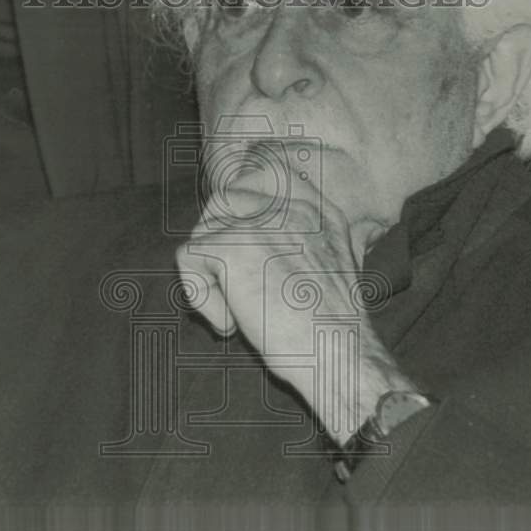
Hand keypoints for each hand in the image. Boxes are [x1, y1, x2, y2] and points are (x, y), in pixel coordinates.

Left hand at [176, 168, 413, 445]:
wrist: (341, 357)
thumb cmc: (334, 331)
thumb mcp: (337, 269)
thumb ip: (311, 240)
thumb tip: (291, 229)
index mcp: (319, 210)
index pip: (265, 173)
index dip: (239, 207)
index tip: (240, 244)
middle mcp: (292, 205)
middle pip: (224, 203)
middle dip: (215, 248)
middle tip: (233, 292)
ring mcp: (261, 222)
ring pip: (203, 234)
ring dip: (210, 281)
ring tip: (240, 315)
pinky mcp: (233, 245)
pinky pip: (188, 257)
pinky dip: (201, 298)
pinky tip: (231, 324)